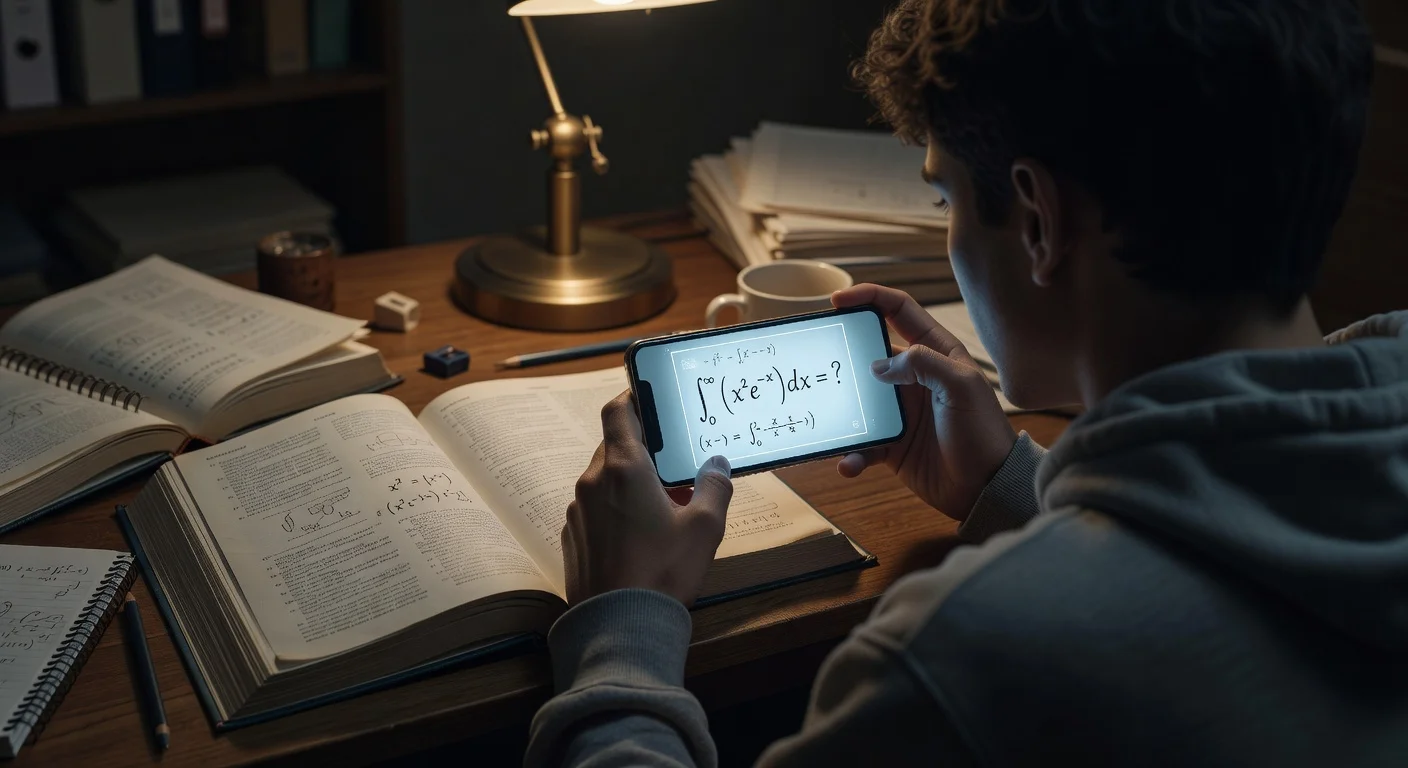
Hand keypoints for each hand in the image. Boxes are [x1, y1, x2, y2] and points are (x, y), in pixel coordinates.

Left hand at [562, 391, 734, 605]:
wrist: (618, 626)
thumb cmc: (663, 572)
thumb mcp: (704, 528)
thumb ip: (714, 487)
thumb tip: (717, 463)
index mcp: (623, 468)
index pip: (618, 412)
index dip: (633, 398)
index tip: (650, 401)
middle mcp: (592, 482)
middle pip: (614, 447)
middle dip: (643, 452)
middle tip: (673, 467)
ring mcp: (578, 512)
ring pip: (604, 481)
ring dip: (630, 484)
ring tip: (662, 508)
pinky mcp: (572, 538)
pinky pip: (595, 510)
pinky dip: (615, 511)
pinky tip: (639, 537)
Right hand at [831, 285, 1016, 520]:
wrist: (987, 488)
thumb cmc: (982, 432)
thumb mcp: (961, 386)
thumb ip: (924, 363)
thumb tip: (878, 364)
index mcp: (936, 353)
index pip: (899, 312)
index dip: (869, 298)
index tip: (837, 301)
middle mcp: (914, 378)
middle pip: (869, 354)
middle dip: (843, 354)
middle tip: (818, 360)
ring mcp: (900, 411)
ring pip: (858, 400)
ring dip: (841, 409)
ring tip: (825, 416)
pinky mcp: (892, 444)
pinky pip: (862, 444)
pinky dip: (852, 454)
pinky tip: (849, 463)